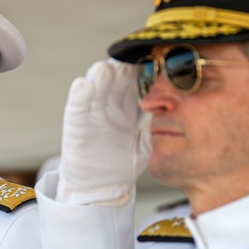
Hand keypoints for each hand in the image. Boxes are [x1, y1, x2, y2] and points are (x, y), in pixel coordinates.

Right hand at [58, 60, 150, 202]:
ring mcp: (92, 114)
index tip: (150, 60)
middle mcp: (109, 107)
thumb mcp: (146, 146)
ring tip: (105, 70)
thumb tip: (172, 110)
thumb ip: (154, 129)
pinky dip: (79, 95)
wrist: (101, 188)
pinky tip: (84, 85)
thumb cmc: (123, 165)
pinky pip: (77, 107)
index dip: (140, 71)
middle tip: (127, 60)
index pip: (134, 84)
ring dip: (100, 77)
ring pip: (96, 88)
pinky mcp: (76, 125)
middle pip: (115, 80)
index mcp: (127, 109)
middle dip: (120, 69)